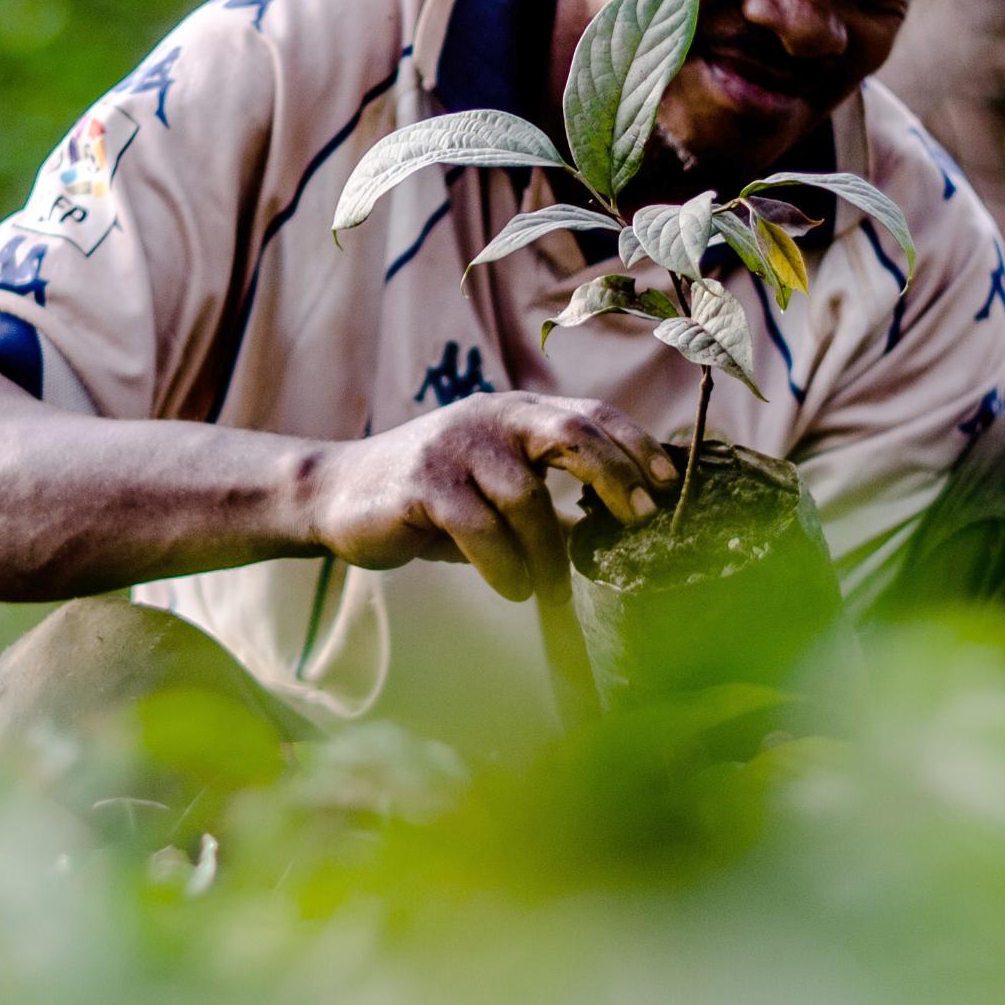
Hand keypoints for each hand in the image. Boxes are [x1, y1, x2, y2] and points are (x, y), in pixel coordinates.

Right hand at [305, 391, 676, 602]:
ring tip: (547, 590)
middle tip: (642, 520)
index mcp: (514, 413)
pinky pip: (479, 529)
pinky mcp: (421, 483)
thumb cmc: (430, 500)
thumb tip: (615, 528)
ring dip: (547, 554)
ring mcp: (454, 446)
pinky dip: (504, 566)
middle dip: (615, 475)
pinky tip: (512, 588)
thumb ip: (548, 499)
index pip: (588, 413)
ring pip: (526, 499)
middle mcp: (489, 417)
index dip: (634, 443)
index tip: (669, 482)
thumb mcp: (495, 489)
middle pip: (570, 433)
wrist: (335, 495)